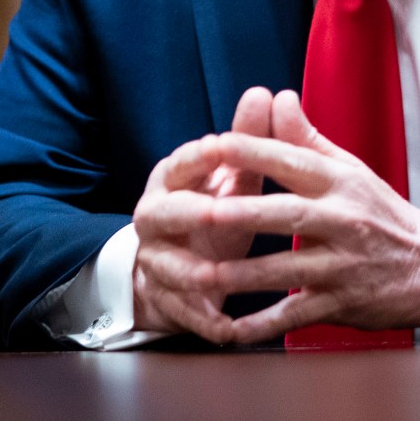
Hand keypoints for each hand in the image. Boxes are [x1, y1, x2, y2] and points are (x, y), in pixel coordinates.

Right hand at [131, 87, 278, 339]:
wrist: (182, 271)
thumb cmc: (215, 213)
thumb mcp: (232, 178)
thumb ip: (249, 140)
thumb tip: (265, 92)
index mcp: (170, 183)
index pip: (179, 163)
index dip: (198, 156)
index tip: (223, 147)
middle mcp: (154, 219)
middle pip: (162, 214)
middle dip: (190, 213)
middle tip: (218, 212)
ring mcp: (155, 262)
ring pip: (168, 268)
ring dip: (193, 273)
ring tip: (218, 277)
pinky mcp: (165, 300)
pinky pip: (182, 313)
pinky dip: (204, 321)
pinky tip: (228, 328)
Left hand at [187, 90, 419, 343]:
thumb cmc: (382, 214)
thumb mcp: (351, 171)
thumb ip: (307, 139)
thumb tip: (277, 97)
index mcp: (341, 183)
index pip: (292, 161)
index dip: (252, 152)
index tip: (213, 145)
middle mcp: (343, 221)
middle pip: (286, 215)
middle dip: (243, 214)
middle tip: (200, 212)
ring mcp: (343, 266)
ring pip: (286, 270)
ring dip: (241, 276)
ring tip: (199, 275)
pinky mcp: (342, 303)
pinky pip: (296, 316)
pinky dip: (263, 325)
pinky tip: (229, 330)